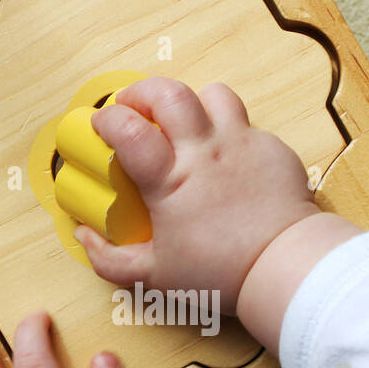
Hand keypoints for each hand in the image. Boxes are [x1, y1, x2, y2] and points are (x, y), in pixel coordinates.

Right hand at [76, 77, 319, 312]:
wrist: (284, 267)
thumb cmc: (221, 273)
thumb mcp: (153, 276)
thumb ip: (109, 259)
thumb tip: (84, 236)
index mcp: (170, 179)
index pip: (128, 128)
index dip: (107, 118)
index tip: (102, 126)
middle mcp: (204, 151)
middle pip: (168, 92)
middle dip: (143, 90)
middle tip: (134, 107)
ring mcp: (241, 144)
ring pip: (212, 94)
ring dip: (191, 101)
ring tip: (183, 122)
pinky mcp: (271, 148)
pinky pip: (245, 123)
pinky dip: (228, 130)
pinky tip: (225, 157)